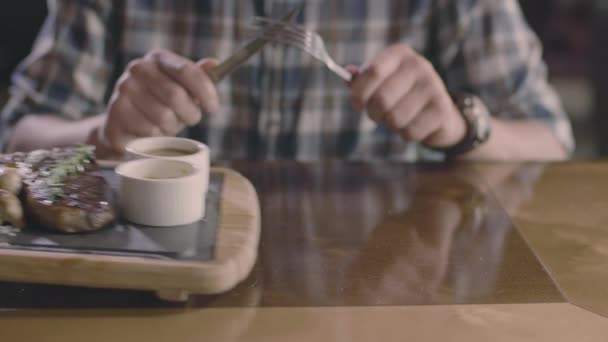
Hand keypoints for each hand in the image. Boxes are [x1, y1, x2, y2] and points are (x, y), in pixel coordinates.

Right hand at [93, 49, 218, 154]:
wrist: (127, 124)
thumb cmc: (162, 104)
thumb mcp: (184, 89)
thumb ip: (200, 77)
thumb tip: (214, 64)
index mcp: (158, 58)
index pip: (186, 70)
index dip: (204, 90)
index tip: (212, 107)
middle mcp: (138, 68)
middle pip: (175, 95)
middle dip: (190, 113)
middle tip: (190, 119)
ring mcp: (124, 88)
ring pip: (164, 116)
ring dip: (173, 126)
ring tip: (168, 124)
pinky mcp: (116, 111)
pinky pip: (150, 130)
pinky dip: (158, 136)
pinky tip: (153, 131)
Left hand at [350, 44, 465, 147]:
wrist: (439, 112)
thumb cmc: (401, 94)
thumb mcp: (381, 81)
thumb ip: (361, 78)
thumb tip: (347, 73)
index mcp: (399, 54)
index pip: (373, 71)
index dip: (359, 92)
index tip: (357, 104)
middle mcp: (419, 65)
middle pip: (381, 99)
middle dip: (373, 113)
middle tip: (377, 115)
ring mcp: (433, 86)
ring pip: (394, 118)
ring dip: (390, 124)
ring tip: (396, 118)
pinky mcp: (442, 109)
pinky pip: (409, 131)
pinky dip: (405, 134)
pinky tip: (412, 125)